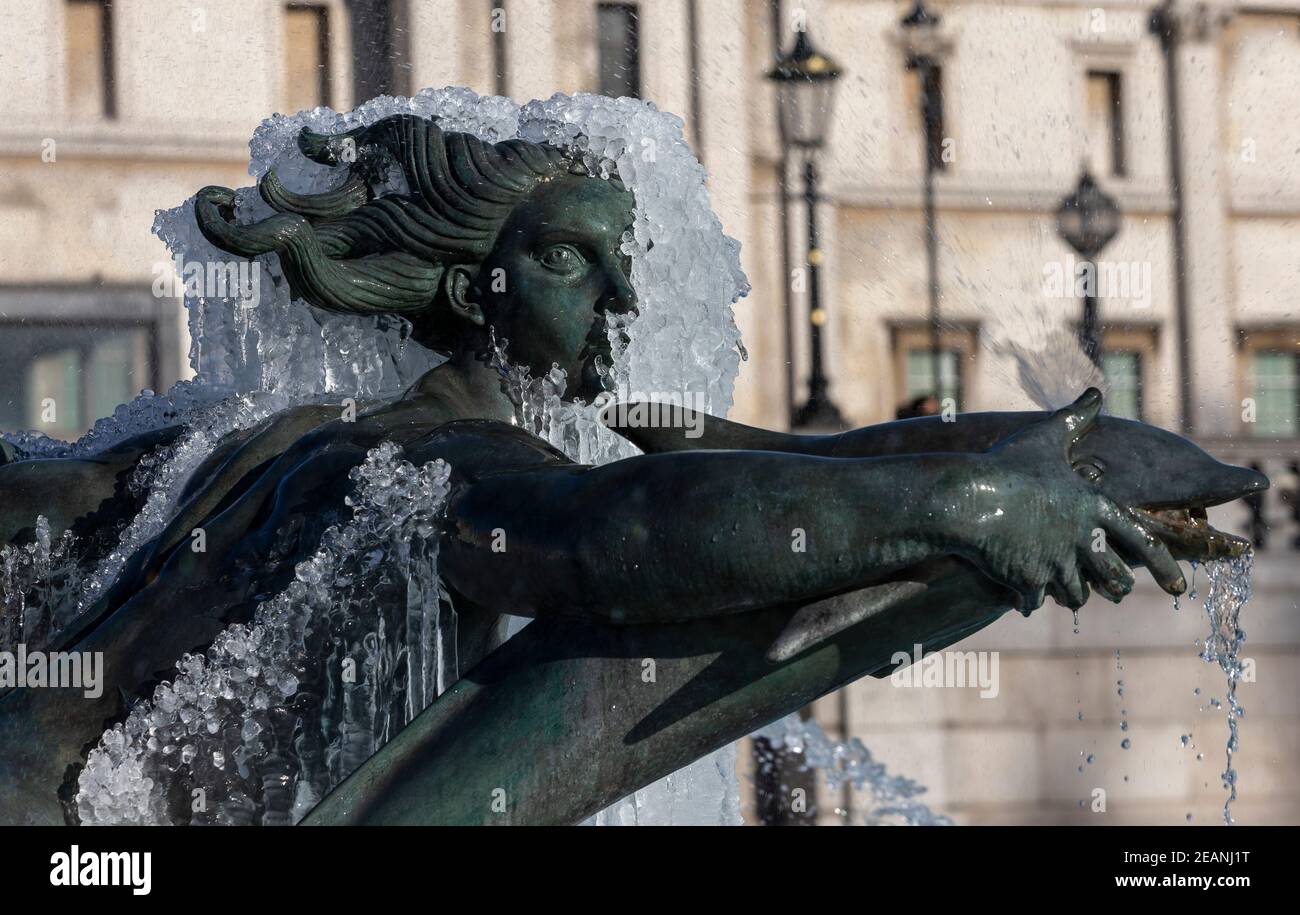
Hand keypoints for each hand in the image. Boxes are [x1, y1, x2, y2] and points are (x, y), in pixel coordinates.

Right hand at [957, 388, 1185, 612]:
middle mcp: (1084, 540)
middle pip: (1115, 579)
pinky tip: (1022, 597)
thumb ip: (1075, 418)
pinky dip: (1029, 600)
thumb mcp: (1044, 438)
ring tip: (1066, 594)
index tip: (1179, 588)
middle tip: (1116, 590)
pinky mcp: (1029, 582)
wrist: (967, 498)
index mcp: (1094, 507)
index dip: (1166, 568)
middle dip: (1116, 587)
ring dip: (1072, 595)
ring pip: (1076, 595)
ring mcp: (1057, 565)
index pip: (1145, 542)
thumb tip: (1095, 392)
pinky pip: (1035, 602)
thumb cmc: (1006, 465)